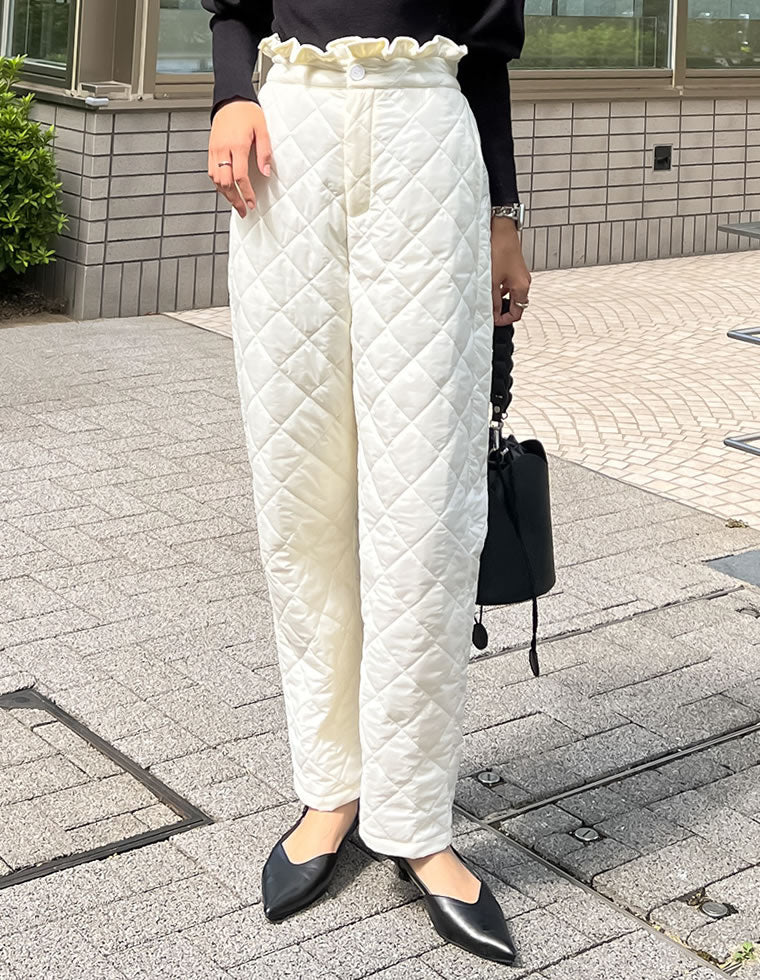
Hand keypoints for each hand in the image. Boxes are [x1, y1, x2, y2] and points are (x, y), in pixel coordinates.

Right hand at [208, 99, 271, 217]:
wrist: (231, 98)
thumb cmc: (247, 112)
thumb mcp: (262, 129)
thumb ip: (264, 152)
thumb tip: (265, 172)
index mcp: (237, 145)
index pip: (240, 176)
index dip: (246, 193)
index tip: (252, 203)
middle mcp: (223, 149)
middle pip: (225, 182)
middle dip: (235, 199)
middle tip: (243, 210)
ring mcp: (214, 150)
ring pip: (216, 179)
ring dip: (225, 194)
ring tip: (236, 203)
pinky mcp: (210, 149)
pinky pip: (211, 172)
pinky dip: (218, 184)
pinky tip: (226, 190)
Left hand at [490, 217, 530, 326]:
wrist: (501, 229)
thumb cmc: (499, 250)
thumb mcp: (491, 280)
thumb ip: (492, 300)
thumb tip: (492, 314)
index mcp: (522, 287)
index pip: (517, 313)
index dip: (504, 320)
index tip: (492, 321)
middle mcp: (524, 281)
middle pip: (515, 305)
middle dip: (502, 311)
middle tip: (489, 311)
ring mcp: (520, 274)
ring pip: (511, 295)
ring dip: (500, 300)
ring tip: (487, 298)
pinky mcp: (514, 268)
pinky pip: (509, 285)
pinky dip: (500, 289)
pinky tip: (489, 286)